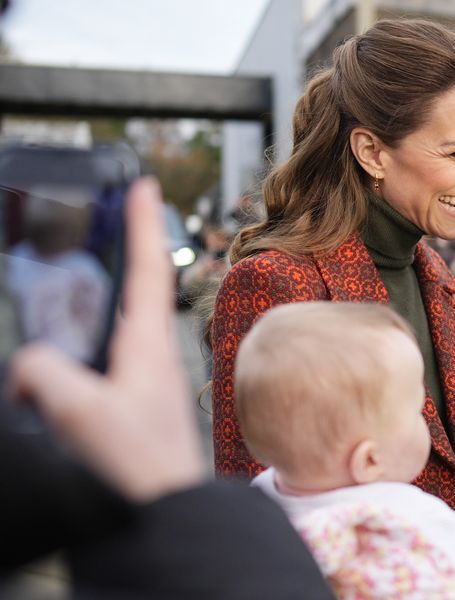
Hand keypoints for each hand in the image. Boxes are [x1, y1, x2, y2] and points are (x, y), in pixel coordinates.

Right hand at [9, 178, 205, 501]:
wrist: (165, 514)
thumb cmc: (139, 465)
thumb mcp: (81, 411)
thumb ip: (44, 373)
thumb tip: (31, 366)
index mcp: (149, 347)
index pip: (149, 270)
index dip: (145, 225)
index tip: (146, 185)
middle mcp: (150, 358)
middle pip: (130, 293)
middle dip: (117, 258)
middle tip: (104, 226)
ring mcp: (141, 384)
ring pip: (108, 333)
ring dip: (88, 315)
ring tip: (60, 299)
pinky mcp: (128, 410)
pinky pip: (95, 371)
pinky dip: (70, 364)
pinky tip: (45, 380)